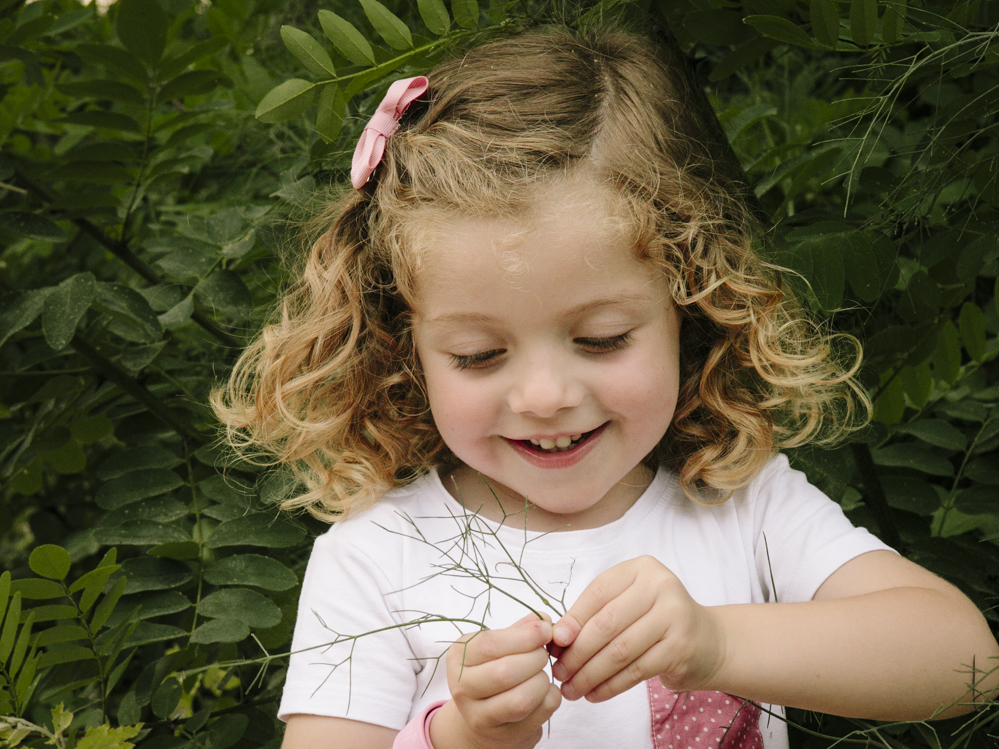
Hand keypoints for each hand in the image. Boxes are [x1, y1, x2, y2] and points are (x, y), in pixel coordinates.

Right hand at [429, 614, 561, 748]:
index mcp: (459, 656)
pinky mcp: (502, 736)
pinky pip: (538, 716)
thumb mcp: (499, 646)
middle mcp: (461, 687)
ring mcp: (479, 716)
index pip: (490, 644)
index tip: (545, 630)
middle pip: (506, 672)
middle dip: (535, 659)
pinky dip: (550, 699)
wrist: (483, 718)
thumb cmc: (493, 671)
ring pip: (521, 700)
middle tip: (543, 654)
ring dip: (542, 682)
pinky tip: (545, 691)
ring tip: (542, 674)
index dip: (524, 636)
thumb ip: (521, 630)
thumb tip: (544, 620)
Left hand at [550, 556, 724, 702]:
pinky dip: (611, 685)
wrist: (707, 641)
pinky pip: (636, 670)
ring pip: (620, 650)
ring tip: (572, 688)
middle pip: (607, 623)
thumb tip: (557, 637)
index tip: (554, 642)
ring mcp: (674, 616)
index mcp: (641, 569)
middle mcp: (661, 586)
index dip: (573, 619)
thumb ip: (596, 614)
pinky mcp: (681, 647)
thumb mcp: (628, 604)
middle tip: (559, 672)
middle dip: (578, 652)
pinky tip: (595, 694)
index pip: (598, 593)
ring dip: (591, 674)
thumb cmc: (656, 620)